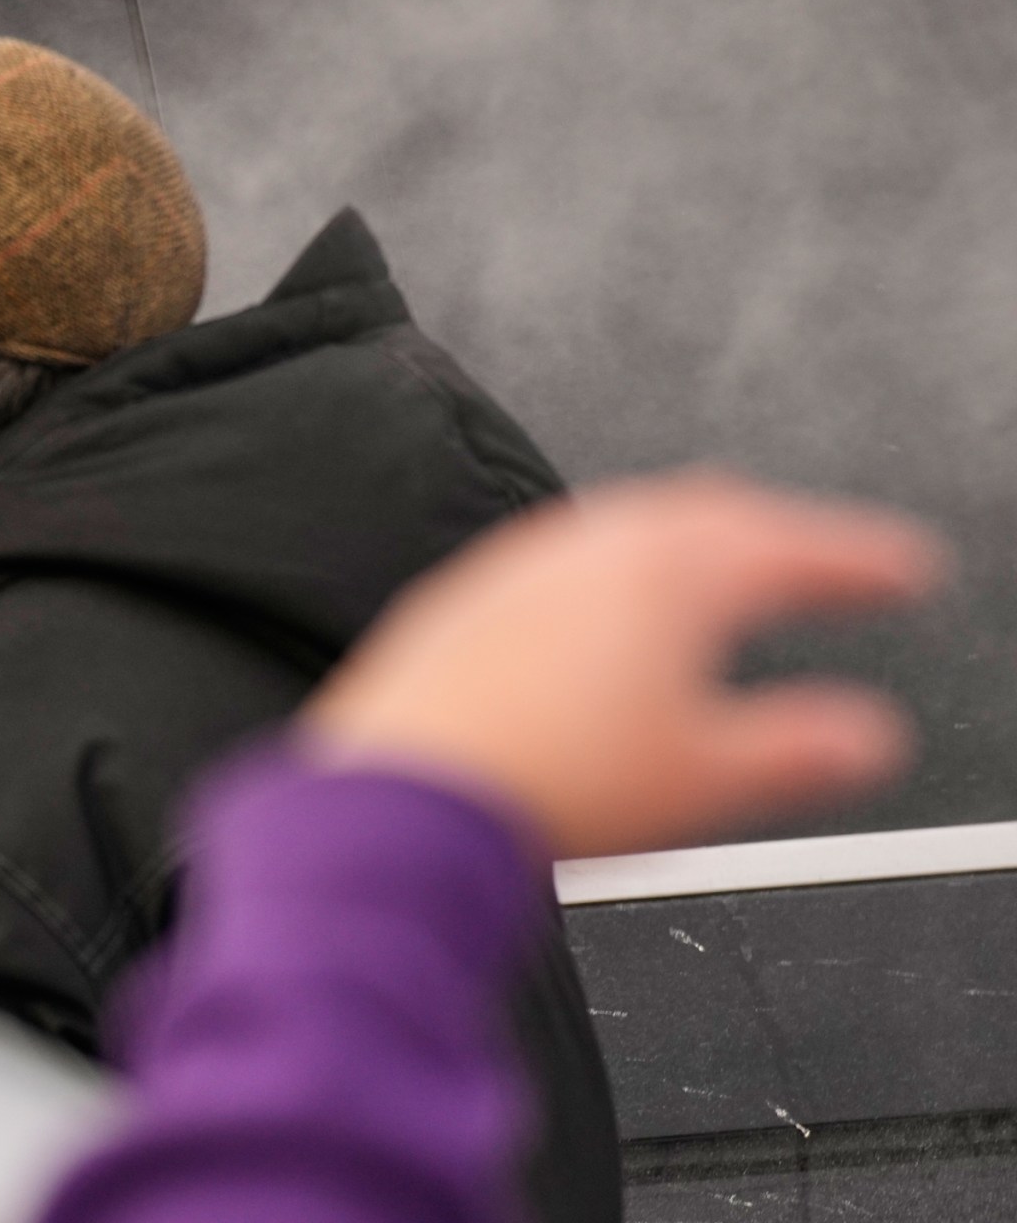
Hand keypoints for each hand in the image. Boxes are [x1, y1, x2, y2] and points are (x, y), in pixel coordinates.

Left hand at [305, 474, 942, 859]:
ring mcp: (522, 564)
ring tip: (727, 571)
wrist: (400, 793)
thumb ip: (800, 750)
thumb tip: (866, 738)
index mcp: (673, 574)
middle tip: (828, 558)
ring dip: (694, 540)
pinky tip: (606, 610)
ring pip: (631, 525)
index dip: (863, 558)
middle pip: (713, 515)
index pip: (795, 548)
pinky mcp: (466, 597)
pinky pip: (562, 558)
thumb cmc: (539, 782)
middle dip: (782, 533)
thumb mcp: (707, 780)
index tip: (909, 568)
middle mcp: (594, 546)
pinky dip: (615, 570)